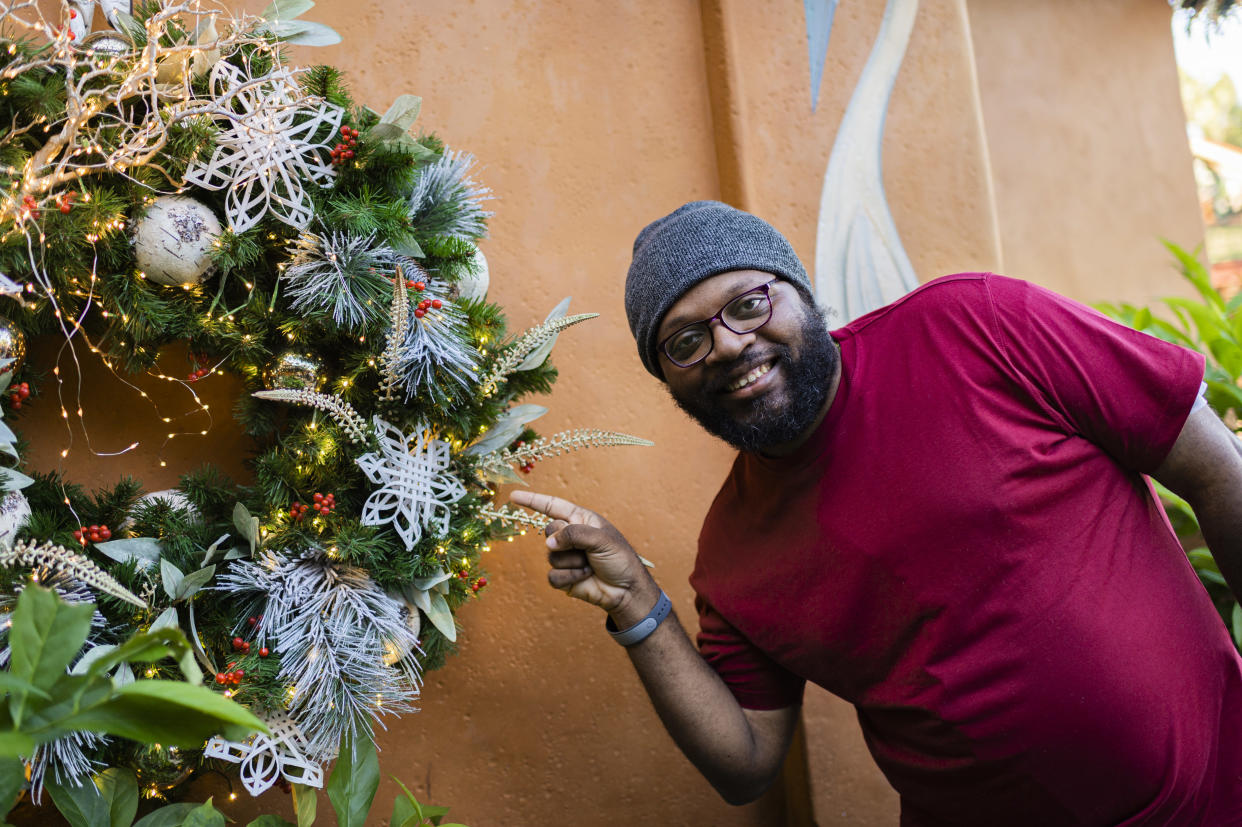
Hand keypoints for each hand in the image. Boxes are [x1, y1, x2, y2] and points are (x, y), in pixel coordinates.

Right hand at [510, 490, 657, 616]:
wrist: (626, 590)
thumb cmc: (620, 559)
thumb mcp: (601, 539)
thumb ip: (574, 534)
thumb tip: (550, 543)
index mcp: (580, 520)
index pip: (552, 506)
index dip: (532, 501)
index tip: (513, 497)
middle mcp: (570, 536)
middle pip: (549, 531)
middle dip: (567, 541)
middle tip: (586, 550)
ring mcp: (565, 556)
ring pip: (551, 555)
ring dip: (573, 562)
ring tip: (590, 565)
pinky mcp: (563, 576)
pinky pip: (552, 576)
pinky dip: (569, 578)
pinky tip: (584, 577)